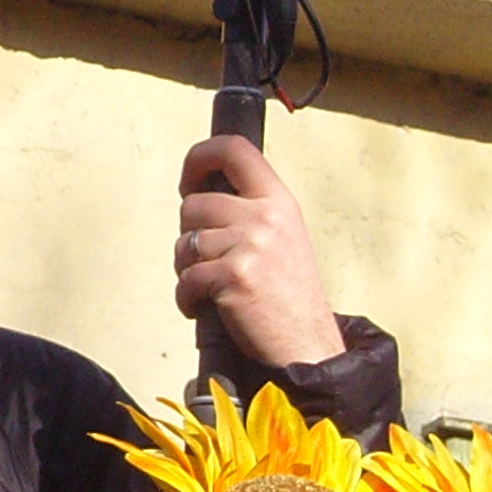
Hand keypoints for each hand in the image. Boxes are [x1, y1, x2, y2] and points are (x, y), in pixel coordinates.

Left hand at [174, 136, 345, 369]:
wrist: (307, 342)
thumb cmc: (289, 296)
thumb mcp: (282, 237)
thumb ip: (250, 212)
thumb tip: (199, 196)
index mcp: (278, 201)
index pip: (234, 149)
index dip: (199, 157)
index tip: (188, 180)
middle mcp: (265, 216)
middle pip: (194, 205)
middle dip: (189, 235)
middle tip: (206, 261)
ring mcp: (250, 245)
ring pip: (184, 243)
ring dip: (186, 269)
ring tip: (209, 288)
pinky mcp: (234, 276)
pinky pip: (186, 278)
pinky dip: (186, 298)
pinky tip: (202, 307)